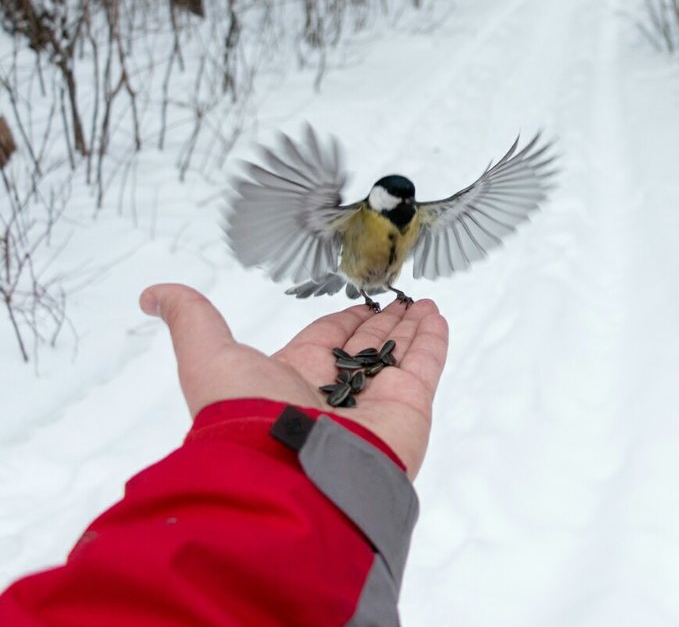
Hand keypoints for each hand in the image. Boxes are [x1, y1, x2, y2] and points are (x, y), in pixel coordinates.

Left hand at [139, 284, 447, 478]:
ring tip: (424, 303)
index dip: (342, 319)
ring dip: (411, 327)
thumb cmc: (245, 419)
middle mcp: (333, 394)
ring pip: (396, 354)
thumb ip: (190, 318)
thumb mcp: (208, 356)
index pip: (325, 341)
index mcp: (292, 380)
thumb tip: (153, 293)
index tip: (359, 301)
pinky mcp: (407, 409)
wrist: (290, 476)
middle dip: (381, 321)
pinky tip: (436, 316)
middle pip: (364, 347)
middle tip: (398, 299)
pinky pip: (423, 366)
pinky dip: (433, 341)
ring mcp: (373, 403)